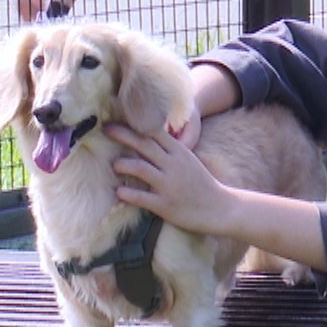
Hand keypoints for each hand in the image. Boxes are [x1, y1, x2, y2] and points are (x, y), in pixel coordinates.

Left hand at [107, 123, 231, 235]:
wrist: (220, 208)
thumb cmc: (202, 184)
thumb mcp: (188, 161)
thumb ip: (170, 150)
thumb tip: (147, 139)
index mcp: (179, 152)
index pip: (154, 132)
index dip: (134, 124)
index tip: (118, 118)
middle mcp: (173, 165)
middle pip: (144, 144)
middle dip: (122, 135)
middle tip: (105, 130)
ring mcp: (168, 185)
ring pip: (140, 168)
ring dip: (123, 164)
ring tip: (114, 165)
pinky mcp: (165, 205)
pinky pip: (141, 197)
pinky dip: (127, 194)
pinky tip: (119, 192)